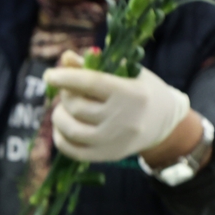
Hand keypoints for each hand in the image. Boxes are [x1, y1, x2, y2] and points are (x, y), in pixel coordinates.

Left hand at [44, 53, 189, 162]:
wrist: (165, 121)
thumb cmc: (141, 89)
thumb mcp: (125, 71)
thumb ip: (94, 65)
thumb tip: (65, 59)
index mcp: (130, 93)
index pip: (91, 83)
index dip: (65, 78)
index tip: (49, 75)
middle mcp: (124, 119)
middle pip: (78, 107)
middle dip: (65, 96)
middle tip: (66, 91)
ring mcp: (116, 140)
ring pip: (72, 131)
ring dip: (59, 117)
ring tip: (62, 109)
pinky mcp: (109, 155)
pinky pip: (74, 152)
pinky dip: (61, 139)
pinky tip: (61, 127)